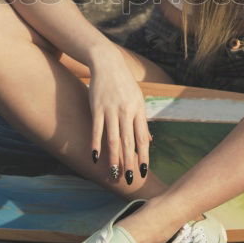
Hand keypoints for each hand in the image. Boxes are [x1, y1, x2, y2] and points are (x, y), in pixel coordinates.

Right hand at [88, 59, 150, 186]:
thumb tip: (149, 142)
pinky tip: (95, 157)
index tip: (143, 172)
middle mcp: (126, 111)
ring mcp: (111, 109)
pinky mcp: (97, 107)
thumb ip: (142, 122)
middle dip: (130, 162)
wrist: (108, 63)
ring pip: (113, 138)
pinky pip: (97, 129)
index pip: (143, 138)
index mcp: (139, 110)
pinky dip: (96, 144)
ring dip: (114, 158)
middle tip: (129, 179)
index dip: (144, 156)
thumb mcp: (138, 100)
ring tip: (114, 173)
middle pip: (129, 142)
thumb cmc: (124, 84)